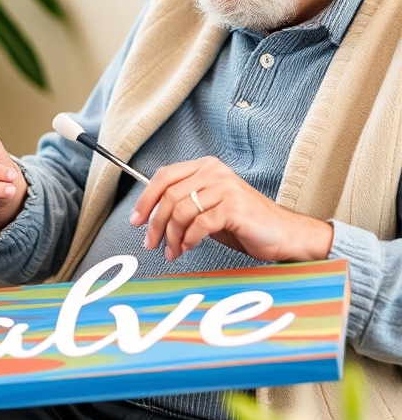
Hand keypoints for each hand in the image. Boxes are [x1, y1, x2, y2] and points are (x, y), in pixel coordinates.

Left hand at [129, 156, 333, 263]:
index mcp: (206, 167)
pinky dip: (188, 240)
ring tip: (172, 251)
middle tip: (151, 243)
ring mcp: (225, 187)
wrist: (284, 234)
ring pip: (180, 211)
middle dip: (155, 223)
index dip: (146, 199)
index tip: (136, 220)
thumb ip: (185, 204)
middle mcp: (214, 172)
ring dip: (171, 237)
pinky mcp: (233, 207)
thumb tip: (150, 215)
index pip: (164, 176)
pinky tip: (188, 248)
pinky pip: (198, 225)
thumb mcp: (209, 208)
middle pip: (169, 195)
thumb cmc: (245, 223)